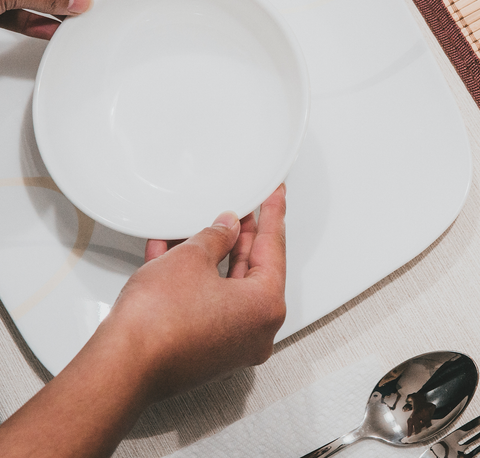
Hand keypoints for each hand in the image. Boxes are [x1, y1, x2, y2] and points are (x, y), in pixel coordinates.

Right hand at [112, 184, 288, 400]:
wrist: (120, 367)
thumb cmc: (157, 325)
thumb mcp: (191, 259)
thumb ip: (216, 237)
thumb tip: (226, 229)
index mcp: (266, 306)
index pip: (274, 247)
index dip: (273, 214)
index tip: (275, 196)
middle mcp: (256, 330)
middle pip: (253, 269)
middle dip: (242, 236)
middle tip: (241, 210)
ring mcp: (231, 344)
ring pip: (225, 286)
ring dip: (212, 255)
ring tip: (204, 226)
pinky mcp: (205, 350)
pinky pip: (206, 303)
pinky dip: (194, 279)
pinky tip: (174, 254)